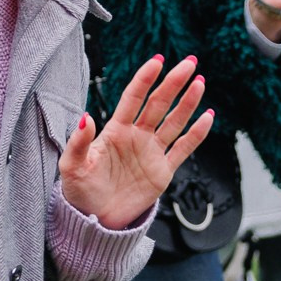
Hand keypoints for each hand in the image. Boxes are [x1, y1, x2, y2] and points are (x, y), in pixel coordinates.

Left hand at [59, 54, 212, 229]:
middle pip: (159, 104)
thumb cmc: (79, 191)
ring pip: (174, 122)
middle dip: (174, 83)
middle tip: (190, 63)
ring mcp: (151, 152)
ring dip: (187, 103)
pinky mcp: (162, 171)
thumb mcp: (72, 166)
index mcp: (115, 131)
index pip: (133, 98)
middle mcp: (136, 136)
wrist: (95, 219)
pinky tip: (208, 116)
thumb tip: (85, 117)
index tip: (158, 61)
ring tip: (200, 82)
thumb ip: (79, 142)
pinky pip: (183, 149)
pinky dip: (197, 134)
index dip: (145, 79)